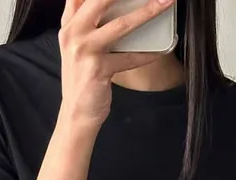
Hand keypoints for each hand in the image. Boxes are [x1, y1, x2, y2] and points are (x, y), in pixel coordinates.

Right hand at [58, 0, 175, 130]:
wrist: (76, 113)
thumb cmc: (83, 77)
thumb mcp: (78, 44)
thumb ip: (88, 21)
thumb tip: (113, 3)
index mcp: (69, 23)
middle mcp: (73, 32)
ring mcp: (84, 50)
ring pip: (121, 25)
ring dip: (147, 12)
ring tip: (166, 2)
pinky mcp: (98, 69)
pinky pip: (130, 58)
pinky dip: (148, 54)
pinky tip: (162, 48)